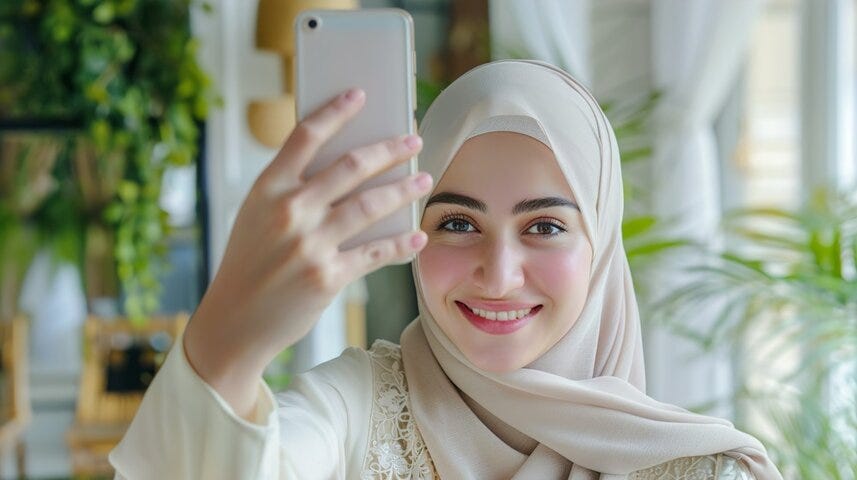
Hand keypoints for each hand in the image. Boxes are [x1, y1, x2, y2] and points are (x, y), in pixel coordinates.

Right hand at [183, 88, 430, 415]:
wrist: (233, 321)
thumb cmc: (250, 263)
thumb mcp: (257, 216)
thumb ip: (292, 191)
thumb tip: (349, 169)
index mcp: (267, 188)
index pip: (306, 136)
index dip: (336, 111)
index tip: (360, 95)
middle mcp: (289, 210)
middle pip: (351, 166)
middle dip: (390, 149)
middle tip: (414, 140)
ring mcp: (309, 244)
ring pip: (371, 205)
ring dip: (404, 189)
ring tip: (424, 179)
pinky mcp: (328, 276)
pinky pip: (376, 253)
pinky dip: (401, 244)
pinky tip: (417, 236)